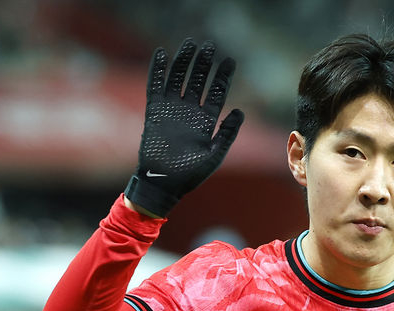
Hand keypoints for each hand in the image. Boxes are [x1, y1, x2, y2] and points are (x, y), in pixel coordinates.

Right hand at [124, 38, 243, 216]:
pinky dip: (158, 71)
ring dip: (184, 62)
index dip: (223, 76)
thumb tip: (240, 111)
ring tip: (190, 44)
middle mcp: (189, 111)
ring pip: (178, 79)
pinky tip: (162, 54)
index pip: (216, 92)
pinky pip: (155, 87)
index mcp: (206, 121)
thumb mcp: (214, 155)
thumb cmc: (190, 174)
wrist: (164, 184)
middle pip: (198, 81)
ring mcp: (171, 110)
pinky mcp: (154, 112)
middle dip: (204, 63)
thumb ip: (226, 133)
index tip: (230, 60)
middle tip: (210, 45)